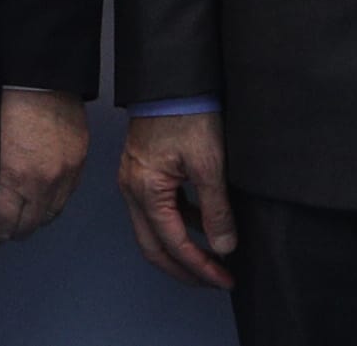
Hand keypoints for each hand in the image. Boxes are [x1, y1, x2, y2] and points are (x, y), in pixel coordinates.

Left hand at [0, 90, 88, 245]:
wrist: (37, 73)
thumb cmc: (4, 102)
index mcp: (15, 180)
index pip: (2, 229)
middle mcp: (44, 182)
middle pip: (27, 227)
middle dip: (9, 230)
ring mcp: (66, 171)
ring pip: (49, 214)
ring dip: (32, 216)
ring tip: (17, 211)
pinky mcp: (79, 159)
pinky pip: (66, 194)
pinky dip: (52, 198)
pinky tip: (38, 192)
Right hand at [118, 110, 238, 289]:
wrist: (173, 77)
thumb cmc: (189, 113)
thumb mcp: (209, 163)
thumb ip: (216, 208)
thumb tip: (224, 247)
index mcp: (145, 191)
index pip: (173, 244)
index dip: (199, 266)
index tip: (224, 279)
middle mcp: (132, 191)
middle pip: (154, 247)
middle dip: (185, 269)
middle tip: (215, 280)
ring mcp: (134, 181)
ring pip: (153, 231)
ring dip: (181, 248)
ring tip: (212, 258)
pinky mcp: (142, 171)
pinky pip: (157, 210)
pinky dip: (178, 224)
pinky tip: (202, 224)